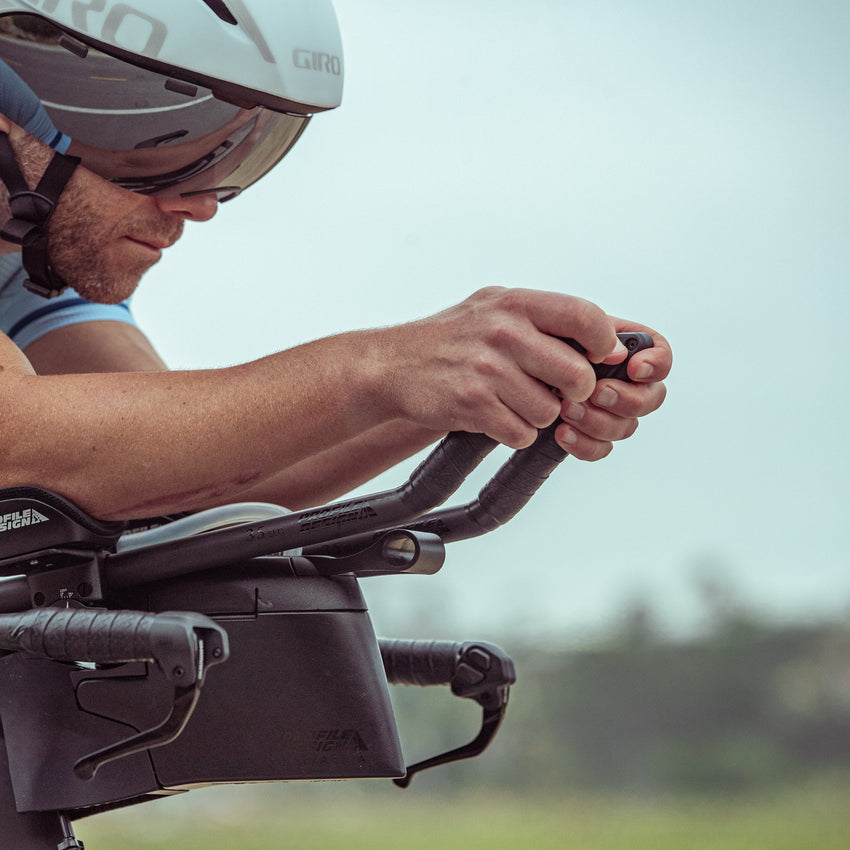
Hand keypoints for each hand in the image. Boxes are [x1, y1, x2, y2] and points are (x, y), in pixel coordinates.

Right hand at [375, 287, 626, 448]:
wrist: (393, 364)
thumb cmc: (453, 337)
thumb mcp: (496, 306)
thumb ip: (546, 316)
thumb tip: (610, 338)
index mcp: (515, 303)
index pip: (585, 317)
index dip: (603, 344)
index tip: (598, 358)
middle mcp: (502, 332)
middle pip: (577, 376)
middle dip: (574, 394)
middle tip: (556, 391)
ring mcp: (486, 370)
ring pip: (550, 412)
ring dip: (538, 415)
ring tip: (514, 400)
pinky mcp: (472, 405)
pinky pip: (521, 434)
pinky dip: (514, 432)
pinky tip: (496, 414)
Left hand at [556, 317, 670, 458]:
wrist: (519, 368)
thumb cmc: (547, 341)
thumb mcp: (568, 326)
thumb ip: (595, 332)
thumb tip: (614, 349)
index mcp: (629, 350)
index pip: (661, 358)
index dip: (656, 365)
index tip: (634, 368)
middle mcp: (628, 384)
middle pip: (650, 399)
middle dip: (625, 399)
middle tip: (597, 393)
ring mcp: (613, 413)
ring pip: (624, 428)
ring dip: (597, 421)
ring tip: (567, 409)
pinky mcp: (593, 437)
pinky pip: (601, 450)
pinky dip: (583, 444)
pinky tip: (562, 432)